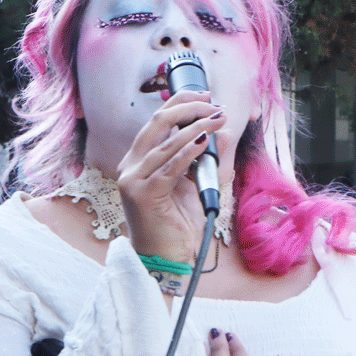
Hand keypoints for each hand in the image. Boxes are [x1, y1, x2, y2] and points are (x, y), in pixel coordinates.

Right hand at [116, 90, 228, 262]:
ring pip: (165, 144)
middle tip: (212, 104)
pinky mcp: (142, 193)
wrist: (166, 259)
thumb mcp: (197, 186)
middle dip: (186, 108)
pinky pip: (169, 167)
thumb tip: (223, 133)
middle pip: (156, 124)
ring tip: (216, 120)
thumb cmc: (178, 225)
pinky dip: (188, 152)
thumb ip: (208, 160)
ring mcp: (133, 179)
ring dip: (194, 128)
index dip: (179, 104)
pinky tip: (204, 142)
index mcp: (140, 161)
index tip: (204, 96)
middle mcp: (131, 166)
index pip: (157, 123)